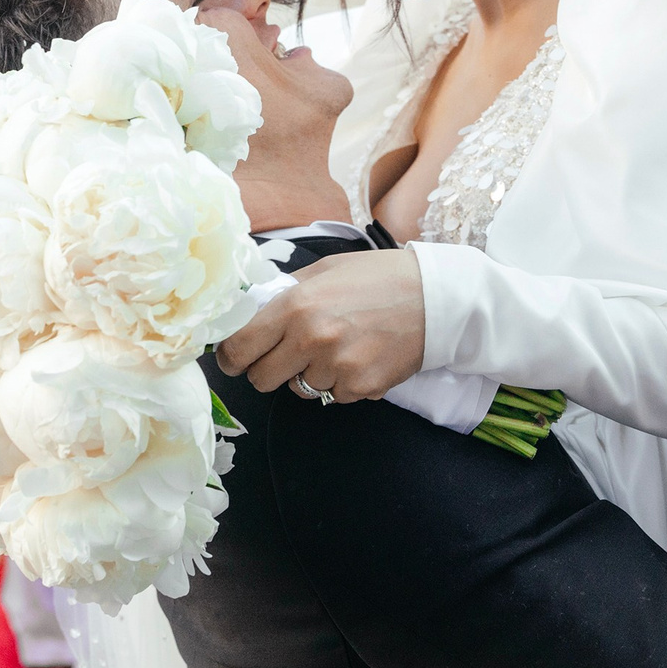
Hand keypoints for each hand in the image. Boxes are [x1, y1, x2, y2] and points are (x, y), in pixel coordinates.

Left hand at [213, 248, 424, 402]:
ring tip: (335, 348)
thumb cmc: (378, 278)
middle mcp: (312, 339)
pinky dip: (340, 383)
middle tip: (284, 356)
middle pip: (261, 379)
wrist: (435, 298)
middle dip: (267, 370)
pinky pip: (332, 396)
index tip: (234, 358)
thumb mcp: (324, 271)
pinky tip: (358, 358)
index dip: (231, 357)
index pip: (240, 347)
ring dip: (308, 375)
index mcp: (296, 305)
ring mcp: (337, 367)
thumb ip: (285, 292)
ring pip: (298, 389)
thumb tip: (249, 309)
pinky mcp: (361, 387)